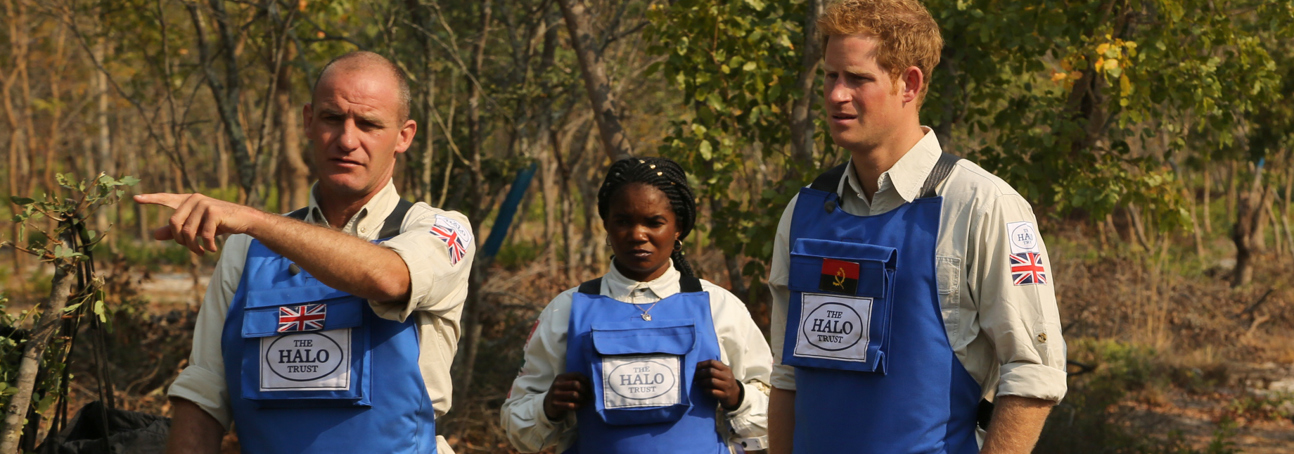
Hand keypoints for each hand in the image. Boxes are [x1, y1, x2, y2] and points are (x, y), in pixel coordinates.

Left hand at [135, 193, 263, 254]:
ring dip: (193, 246)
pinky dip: (207, 246)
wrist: (244, 220)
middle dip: (181, 241)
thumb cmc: (220, 222)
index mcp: (188, 200)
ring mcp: (204, 204)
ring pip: (188, 231)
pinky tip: (212, 249)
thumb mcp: (197, 227)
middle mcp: (194, 199)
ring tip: (201, 252)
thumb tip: (154, 235)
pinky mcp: (214, 211)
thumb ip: (176, 230)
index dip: (151, 199)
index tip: (135, 199)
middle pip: (174, 223)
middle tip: (191, 249)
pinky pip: (203, 234)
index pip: (166, 199)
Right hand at [543, 372, 591, 419]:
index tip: (592, 387)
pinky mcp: (555, 404)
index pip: (577, 375)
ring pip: (574, 394)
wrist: (548, 404)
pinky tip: (580, 406)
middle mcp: (557, 384)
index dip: (587, 380)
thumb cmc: (561, 393)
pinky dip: (578, 406)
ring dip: (583, 399)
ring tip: (586, 401)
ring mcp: (555, 394)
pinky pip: (570, 405)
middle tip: (590, 396)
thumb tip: (592, 384)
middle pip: (576, 384)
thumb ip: (575, 381)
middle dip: (586, 390)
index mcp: (561, 377)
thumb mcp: (565, 384)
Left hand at [696, 359, 742, 409]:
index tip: (695, 367)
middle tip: (694, 377)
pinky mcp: (725, 395)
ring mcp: (727, 386)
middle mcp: (727, 376)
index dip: (702, 364)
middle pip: (711, 371)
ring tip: (697, 383)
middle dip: (700, 374)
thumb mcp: (724, 373)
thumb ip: (716, 368)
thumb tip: (699, 365)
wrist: (736, 396)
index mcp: (726, 369)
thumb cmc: (726, 382)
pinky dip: (706, 390)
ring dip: (702, 382)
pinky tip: (703, 390)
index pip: (712, 362)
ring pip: (711, 381)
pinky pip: (713, 392)